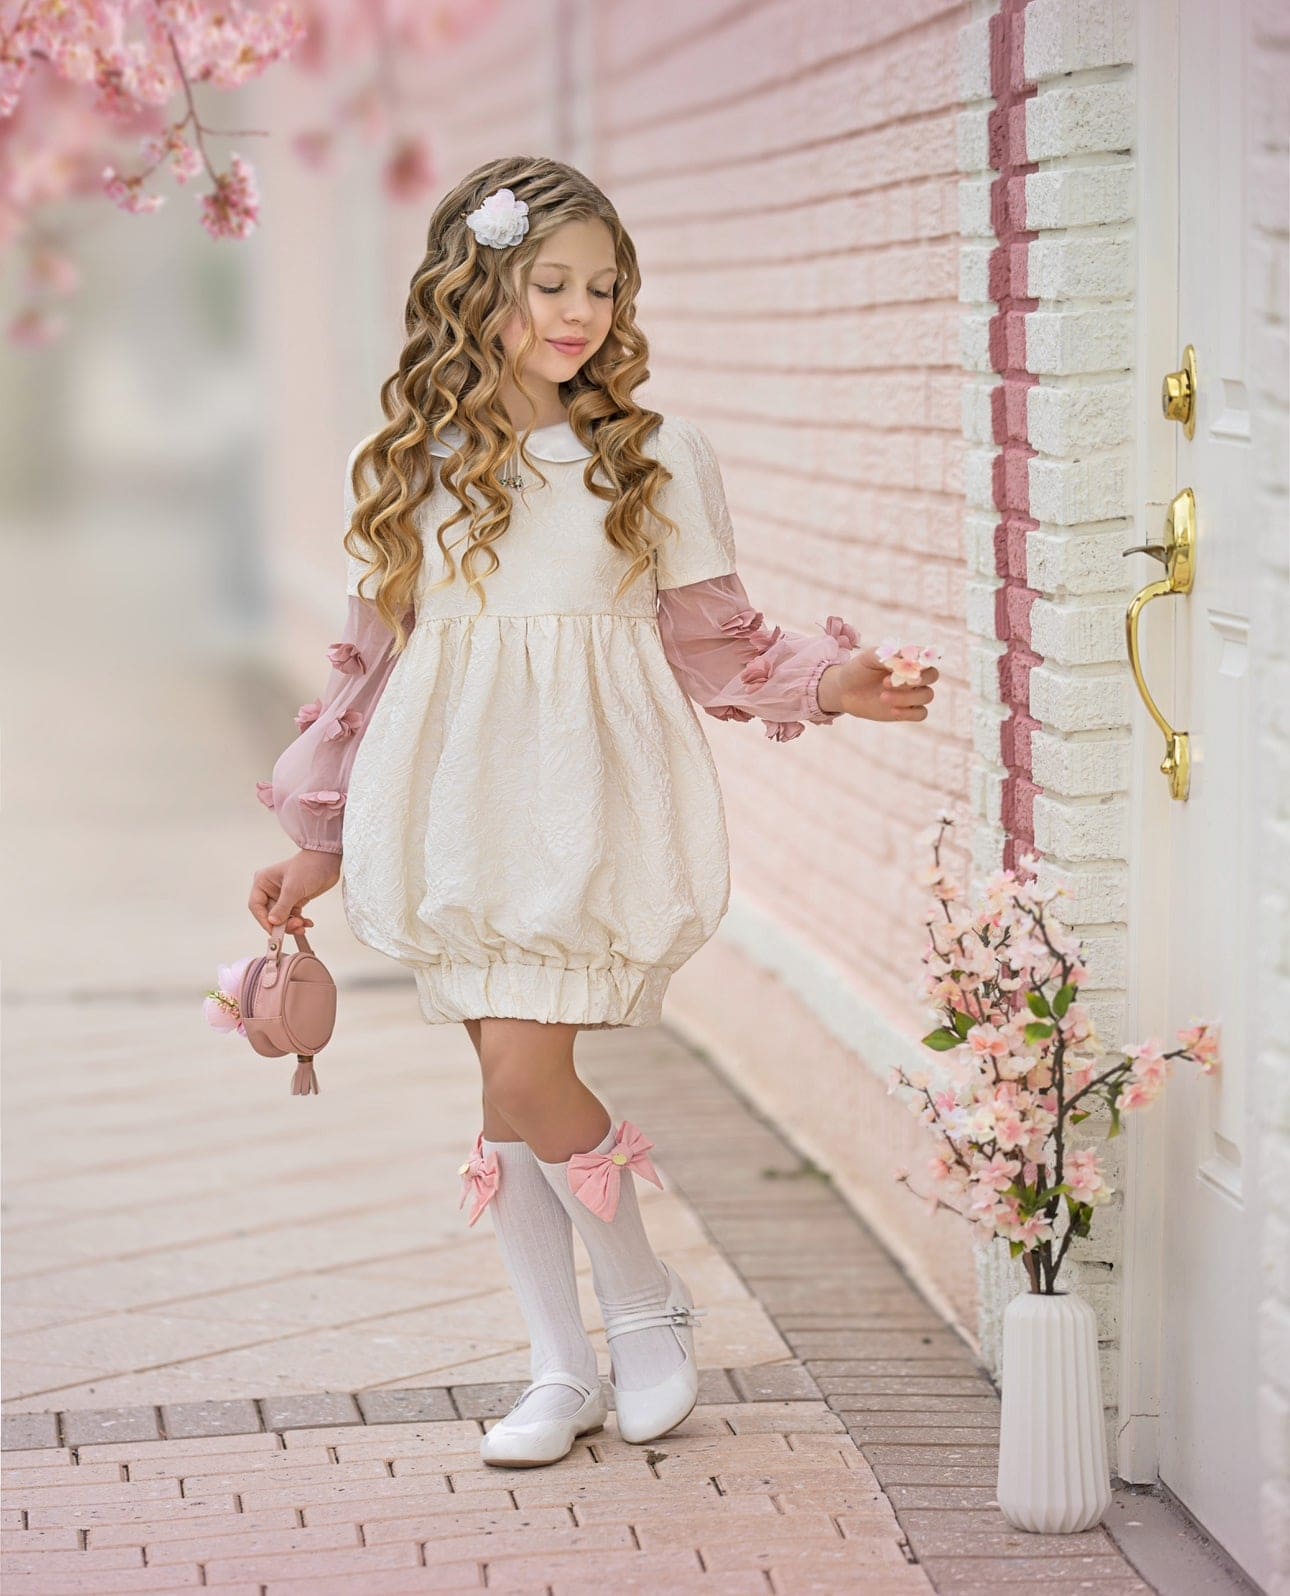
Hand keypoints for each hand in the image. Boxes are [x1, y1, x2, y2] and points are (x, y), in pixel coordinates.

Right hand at [248, 849, 341, 935]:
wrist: (328, 861)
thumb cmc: (308, 867)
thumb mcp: (293, 888)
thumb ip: (282, 907)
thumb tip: (273, 922)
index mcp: (263, 882)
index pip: (256, 906)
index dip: (263, 920)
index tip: (274, 931)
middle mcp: (270, 889)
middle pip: (270, 915)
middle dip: (282, 924)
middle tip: (295, 927)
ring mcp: (283, 896)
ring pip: (282, 918)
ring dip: (292, 925)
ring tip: (303, 925)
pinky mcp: (294, 900)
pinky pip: (293, 916)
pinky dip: (300, 921)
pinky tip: (308, 923)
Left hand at [816, 647, 937, 722]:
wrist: (844, 691)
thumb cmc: (858, 669)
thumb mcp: (868, 658)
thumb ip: (886, 655)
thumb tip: (904, 657)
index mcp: (908, 658)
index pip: (926, 656)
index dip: (921, 661)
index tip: (906, 664)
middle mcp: (914, 675)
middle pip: (932, 676)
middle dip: (916, 679)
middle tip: (890, 681)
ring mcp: (912, 694)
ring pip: (926, 695)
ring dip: (906, 697)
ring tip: (882, 696)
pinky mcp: (907, 711)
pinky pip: (921, 713)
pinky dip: (909, 712)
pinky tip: (892, 710)